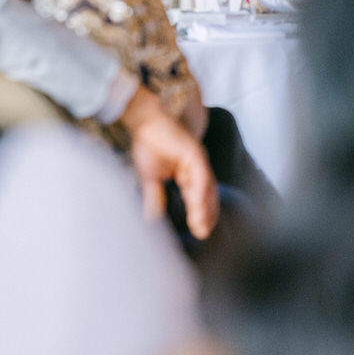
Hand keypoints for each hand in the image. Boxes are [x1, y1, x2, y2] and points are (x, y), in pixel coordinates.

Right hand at [120, 86, 217, 239]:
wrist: (145, 121)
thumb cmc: (148, 144)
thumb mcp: (150, 177)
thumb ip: (154, 196)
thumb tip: (152, 219)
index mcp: (187, 173)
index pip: (199, 197)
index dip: (200, 214)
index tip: (200, 233)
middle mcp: (196, 167)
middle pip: (208, 195)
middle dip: (206, 215)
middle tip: (203, 233)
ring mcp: (197, 160)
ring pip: (206, 187)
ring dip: (204, 207)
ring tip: (201, 225)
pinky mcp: (194, 152)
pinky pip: (200, 175)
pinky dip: (200, 191)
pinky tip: (196, 204)